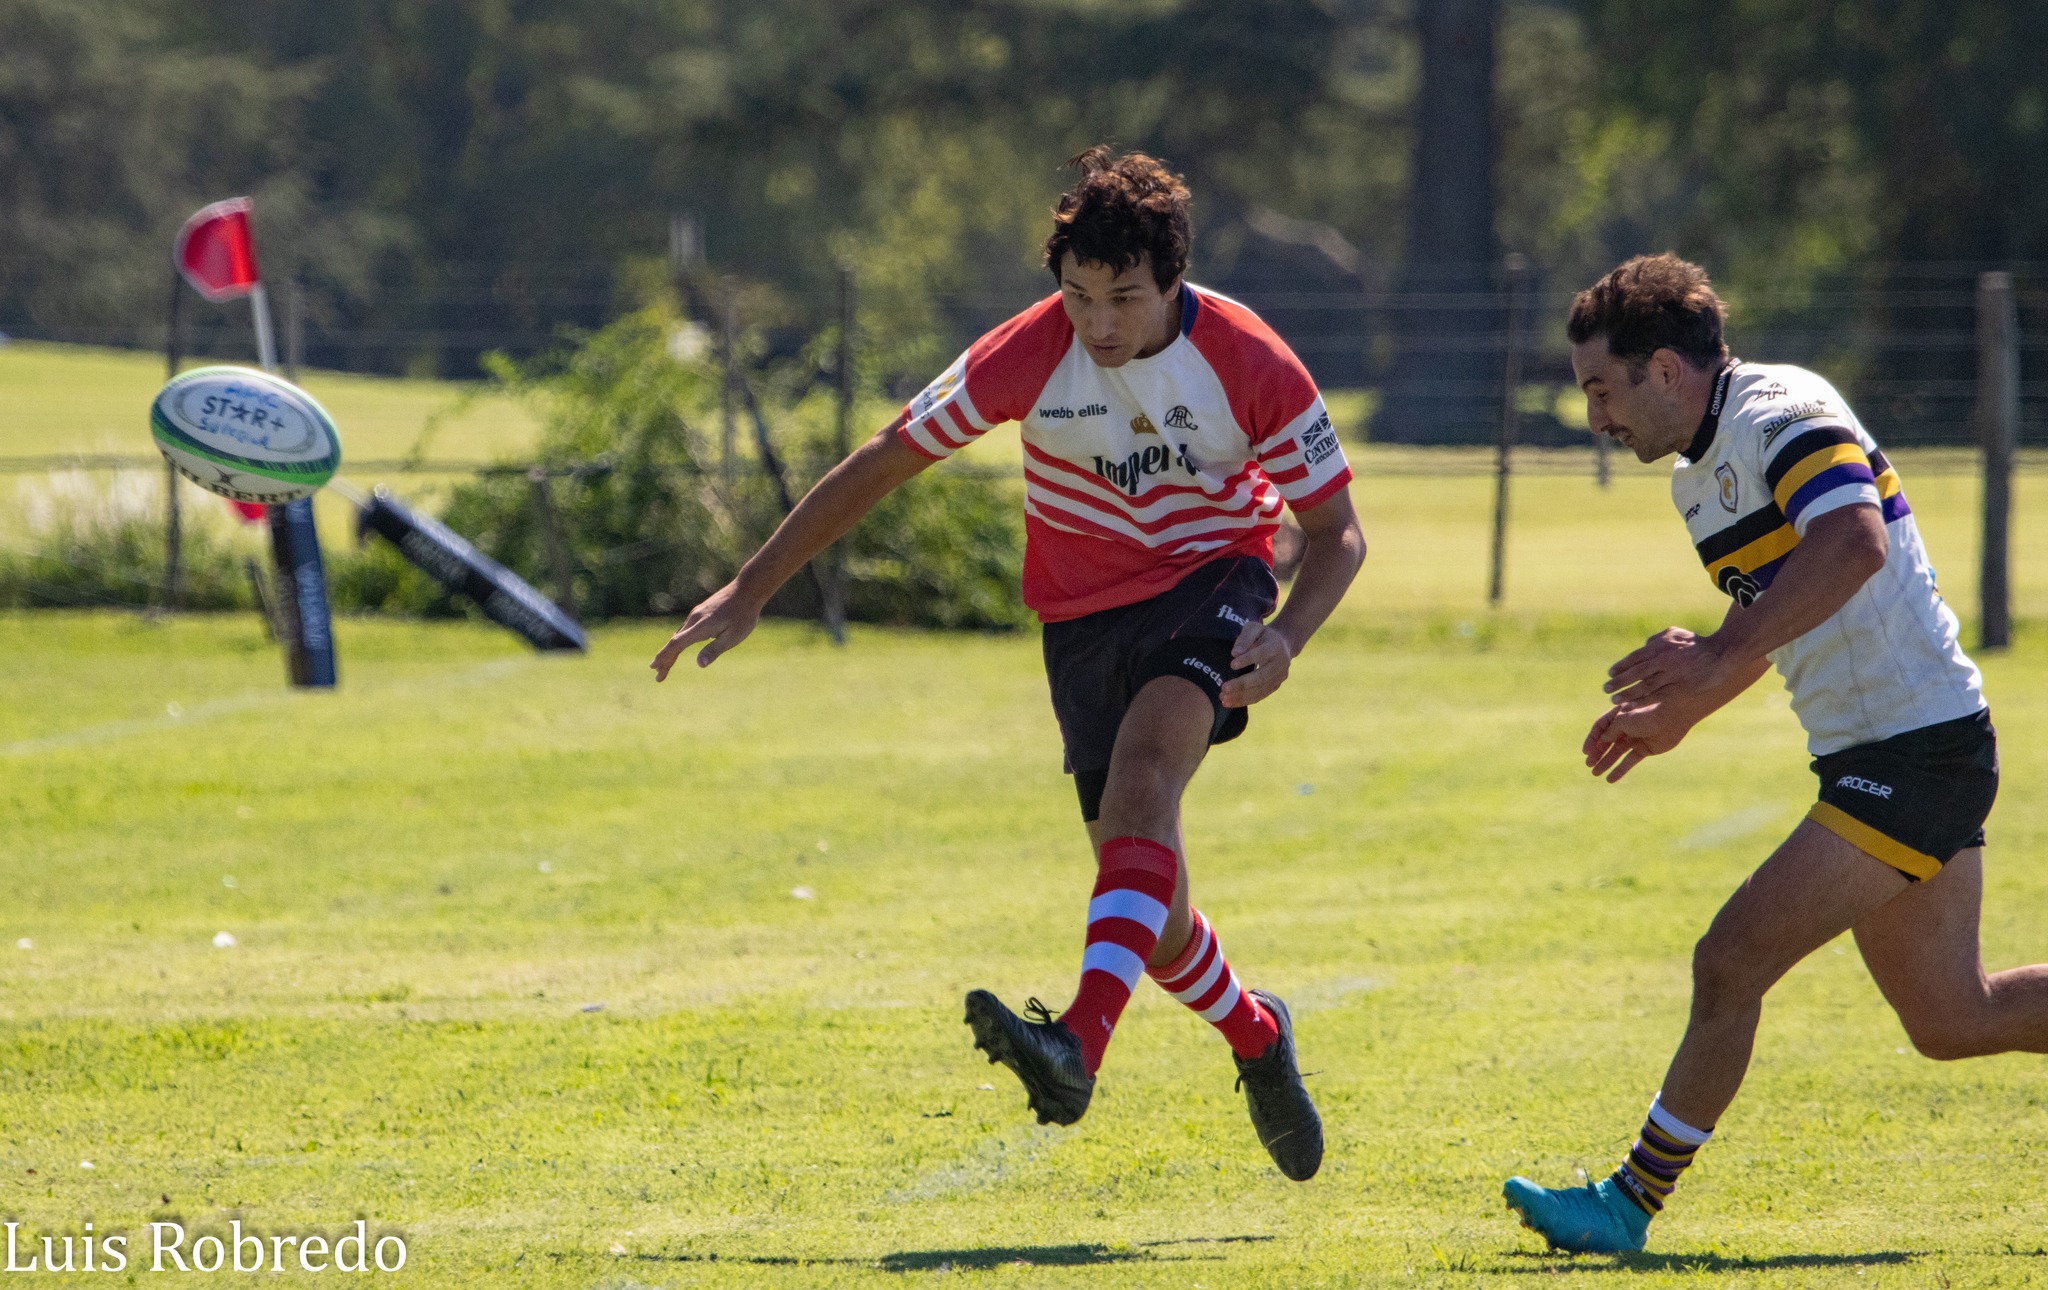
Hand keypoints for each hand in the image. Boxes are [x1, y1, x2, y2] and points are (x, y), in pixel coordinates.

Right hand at [650, 581, 762, 679]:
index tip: (655, 669)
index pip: (676, 644)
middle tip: (657, 676)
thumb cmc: (743, 614)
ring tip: (664, 665)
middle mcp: (694, 619)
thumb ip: (715, 649)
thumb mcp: (733, 636)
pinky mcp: (701, 611)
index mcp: (701, 626)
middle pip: (674, 642)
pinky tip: (677, 647)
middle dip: (664, 659)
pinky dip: (678, 641)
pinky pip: (685, 630)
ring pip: (679, 635)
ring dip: (671, 651)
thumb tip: (699, 665)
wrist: (748, 589)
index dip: (665, 657)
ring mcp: (697, 614)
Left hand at [1219, 619, 1292, 707]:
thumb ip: (1245, 638)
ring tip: (1224, 699)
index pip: (1262, 654)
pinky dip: (1245, 700)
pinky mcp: (1276, 686)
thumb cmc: (1263, 635)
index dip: (1248, 660)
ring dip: (1241, 696)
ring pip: (1261, 689)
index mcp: (1276, 646)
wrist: (1283, 643)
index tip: (1231, 664)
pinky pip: (1261, 696)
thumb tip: (1235, 653)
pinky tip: (1231, 702)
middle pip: (1261, 676)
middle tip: (1223, 688)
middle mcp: (1281, 663)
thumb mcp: (1254, 628)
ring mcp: (1280, 677)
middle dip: (1242, 684)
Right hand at [1582, 700, 1693, 782]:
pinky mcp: (1646, 749)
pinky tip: (1611, 779)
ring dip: (1606, 762)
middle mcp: (1626, 726)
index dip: (1592, 739)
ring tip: (1595, 774)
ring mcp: (1636, 738)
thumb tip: (1602, 742)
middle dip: (1597, 753)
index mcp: (1619, 715)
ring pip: (1617, 752)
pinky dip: (1621, 769)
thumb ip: (1610, 732)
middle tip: (1589, 765)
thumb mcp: (1622, 720)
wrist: (1673, 715)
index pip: (1600, 727)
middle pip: (1607, 741)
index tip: (1585, 752)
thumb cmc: (1646, 713)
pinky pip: (1630, 760)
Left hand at [1604, 627, 1732, 704]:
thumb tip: (1642, 645)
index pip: (1635, 658)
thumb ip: (1657, 640)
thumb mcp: (1675, 634)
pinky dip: (1643, 703)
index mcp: (1662, 646)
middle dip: (1620, 682)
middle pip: (1637, 673)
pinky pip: (1658, 697)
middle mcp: (1666, 660)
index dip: (1621, 667)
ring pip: (1645, 687)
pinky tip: (1631, 708)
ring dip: (1628, 695)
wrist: (1724, 655)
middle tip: (1607, 690)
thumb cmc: (1697, 645)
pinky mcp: (1682, 688)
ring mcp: (1674, 675)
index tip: (1610, 674)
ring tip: (1616, 701)